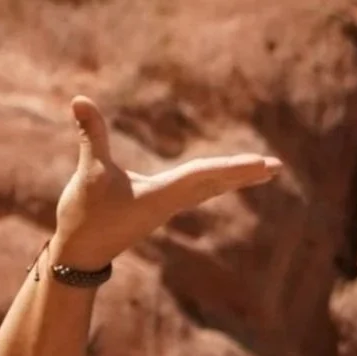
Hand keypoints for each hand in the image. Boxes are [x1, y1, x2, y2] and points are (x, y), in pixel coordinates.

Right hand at [52, 96, 280, 269]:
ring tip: (263, 171)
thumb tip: (79, 99)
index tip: (259, 165)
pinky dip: (216, 181)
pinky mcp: (158, 208)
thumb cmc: (85, 216)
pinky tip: (226, 178)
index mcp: (160, 196)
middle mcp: (170, 203)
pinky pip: (197, 192)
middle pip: (215, 184)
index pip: (203, 176)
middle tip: (276, 167)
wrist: (80, 254)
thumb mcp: (88, 172)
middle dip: (245, 174)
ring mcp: (166, 207)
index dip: (232, 167)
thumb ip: (90, 136)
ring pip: (209, 189)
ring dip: (235, 178)